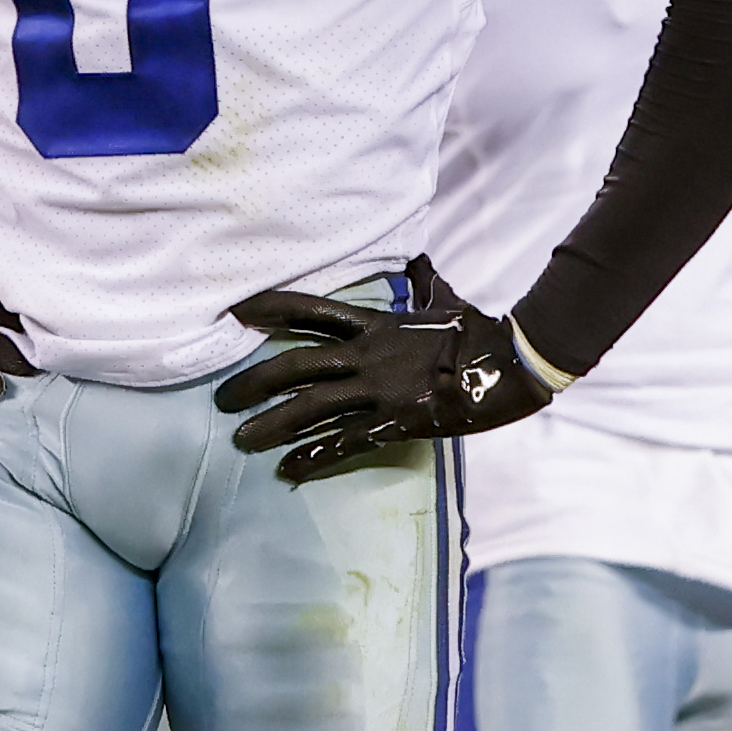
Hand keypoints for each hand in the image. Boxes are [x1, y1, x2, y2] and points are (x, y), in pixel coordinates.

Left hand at [215, 256, 554, 482]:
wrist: (509, 364)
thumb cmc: (477, 330)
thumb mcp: (444, 298)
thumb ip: (424, 281)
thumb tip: (419, 260)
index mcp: (375, 324)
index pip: (311, 310)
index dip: (270, 308)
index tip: (236, 311)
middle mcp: (367, 355)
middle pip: (297, 364)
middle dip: (254, 381)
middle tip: (222, 399)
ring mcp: (378, 391)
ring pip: (310, 407)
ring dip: (271, 424)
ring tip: (240, 439)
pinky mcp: (393, 423)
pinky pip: (344, 442)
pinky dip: (313, 457)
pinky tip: (288, 470)